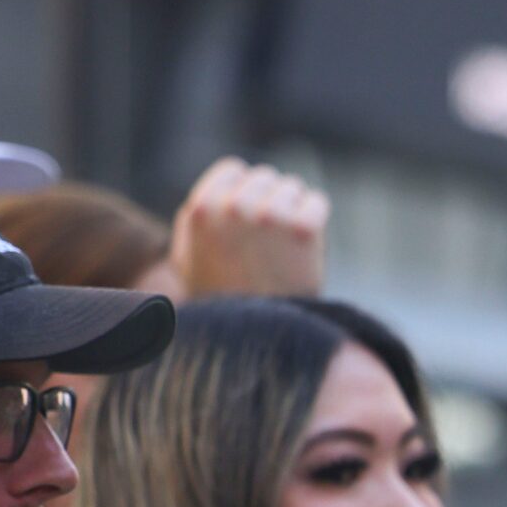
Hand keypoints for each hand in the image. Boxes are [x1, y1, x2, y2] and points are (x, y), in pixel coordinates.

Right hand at [167, 157, 327, 297]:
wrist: (260, 337)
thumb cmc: (223, 301)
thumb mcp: (189, 259)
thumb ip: (194, 220)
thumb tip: (213, 192)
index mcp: (201, 209)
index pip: (234, 169)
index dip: (244, 191)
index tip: (251, 217)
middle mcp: (234, 206)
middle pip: (266, 177)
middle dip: (270, 200)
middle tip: (271, 238)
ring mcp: (270, 216)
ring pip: (292, 187)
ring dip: (293, 209)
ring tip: (285, 245)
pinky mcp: (303, 229)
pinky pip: (317, 202)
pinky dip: (315, 218)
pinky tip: (305, 243)